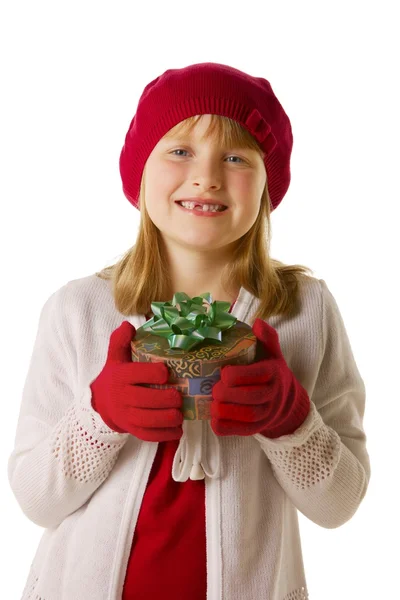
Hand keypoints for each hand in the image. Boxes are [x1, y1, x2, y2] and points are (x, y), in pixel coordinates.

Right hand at [90, 321, 182, 441]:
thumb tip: (128, 325)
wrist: (101, 403)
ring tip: (180, 414)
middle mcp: (122, 397)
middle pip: (145, 399)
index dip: (154, 373)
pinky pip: (148, 435)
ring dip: (168, 418)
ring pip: (148, 420)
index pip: (137, 374)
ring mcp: (126, 415)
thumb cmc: (116, 376)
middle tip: (179, 396)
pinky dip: (164, 435)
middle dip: (166, 399)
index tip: (167, 372)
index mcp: (120, 376)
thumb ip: (120, 341)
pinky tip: (177, 430)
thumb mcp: (115, 357)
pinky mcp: (131, 429)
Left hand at [210, 318, 309, 437]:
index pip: (258, 374)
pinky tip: (214, 417)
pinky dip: (225, 426)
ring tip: (212, 403)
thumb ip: (266, 338)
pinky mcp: (256, 428)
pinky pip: (240, 430)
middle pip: (252, 397)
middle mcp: (273, 394)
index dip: (238, 375)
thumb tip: (258, 322)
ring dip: (225, 410)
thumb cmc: (270, 372)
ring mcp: (266, 414)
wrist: (285, 402)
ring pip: (247, 415)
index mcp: (273, 373)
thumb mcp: (272, 353)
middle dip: (228, 393)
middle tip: (214, 389)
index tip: (223, 372)